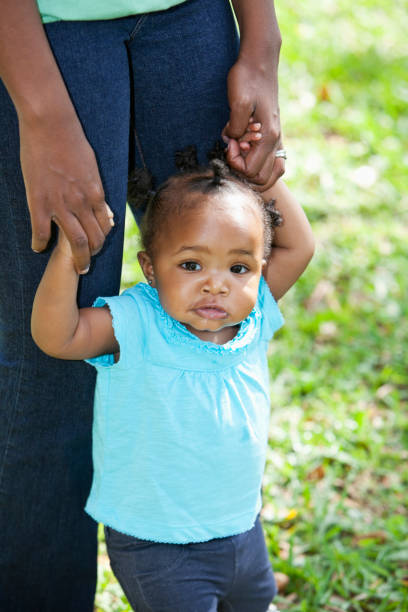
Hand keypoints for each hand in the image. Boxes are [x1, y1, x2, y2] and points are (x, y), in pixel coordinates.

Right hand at [20, 114, 113, 273]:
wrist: (51, 123)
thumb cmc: (72, 140)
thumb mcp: (92, 167)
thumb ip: (95, 189)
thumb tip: (100, 205)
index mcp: (97, 193)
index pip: (105, 226)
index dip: (102, 240)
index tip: (96, 246)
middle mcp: (82, 202)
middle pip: (93, 240)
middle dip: (92, 256)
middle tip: (86, 265)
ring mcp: (61, 204)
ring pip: (75, 242)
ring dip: (76, 259)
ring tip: (75, 268)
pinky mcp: (39, 201)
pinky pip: (41, 231)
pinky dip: (40, 243)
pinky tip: (38, 247)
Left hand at [223, 57, 284, 190]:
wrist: (259, 62)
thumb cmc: (247, 79)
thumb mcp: (238, 102)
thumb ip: (235, 127)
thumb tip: (233, 142)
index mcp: (269, 137)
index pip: (251, 171)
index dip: (235, 163)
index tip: (229, 143)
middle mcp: (276, 142)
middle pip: (262, 179)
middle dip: (243, 171)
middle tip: (233, 150)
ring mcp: (276, 140)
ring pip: (270, 175)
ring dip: (252, 172)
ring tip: (240, 153)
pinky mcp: (273, 137)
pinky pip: (271, 165)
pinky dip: (258, 166)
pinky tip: (246, 151)